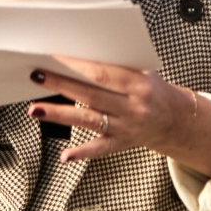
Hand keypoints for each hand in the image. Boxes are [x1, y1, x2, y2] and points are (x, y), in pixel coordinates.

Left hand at [26, 58, 210, 173]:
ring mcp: (126, 127)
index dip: (77, 65)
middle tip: (37, 75)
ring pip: (88, 120)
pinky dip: (81, 153)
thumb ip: (118, 65)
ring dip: (59, 114)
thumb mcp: (144, 72)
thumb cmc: (154, 90)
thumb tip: (81, 55)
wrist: (175, 120)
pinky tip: (64, 155)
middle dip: (61, 84)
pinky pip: (100, 149)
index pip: (103, 73)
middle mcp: (133, 107)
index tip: (55, 56)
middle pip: (91, 95)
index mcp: (139, 84)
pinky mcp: (121, 144)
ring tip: (35, 108)